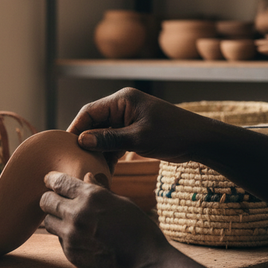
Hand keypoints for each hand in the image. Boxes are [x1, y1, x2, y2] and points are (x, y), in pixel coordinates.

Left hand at [40, 171, 172, 267]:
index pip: (58, 181)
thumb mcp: (123, 203)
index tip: (50, 180)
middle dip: (50, 199)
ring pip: (48, 221)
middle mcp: (77, 213)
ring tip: (71, 221)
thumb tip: (87, 176)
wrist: (146, 265)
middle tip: (57, 201)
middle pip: (45, 200)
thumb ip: (100, 189)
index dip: (52, 179)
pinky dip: (65, 236)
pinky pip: (59, 239)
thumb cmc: (139, 231)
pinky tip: (82, 239)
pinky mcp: (69, 252)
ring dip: (55, 219)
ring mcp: (71, 234)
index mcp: (91, 195)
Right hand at [67, 87, 210, 163]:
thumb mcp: (138, 139)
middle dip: (86, 141)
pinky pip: (114, 140)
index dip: (76, 128)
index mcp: (122, 100)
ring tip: (91, 166)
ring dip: (98, 149)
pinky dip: (109, 153)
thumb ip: (108, 139)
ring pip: (103, 134)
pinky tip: (105, 167)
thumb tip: (81, 140)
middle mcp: (122, 106)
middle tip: (76, 159)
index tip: (66, 146)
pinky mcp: (133, 130)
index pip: (89, 112)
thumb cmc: (173, 134)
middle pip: (94, 123)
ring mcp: (128, 118)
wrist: (201, 141)